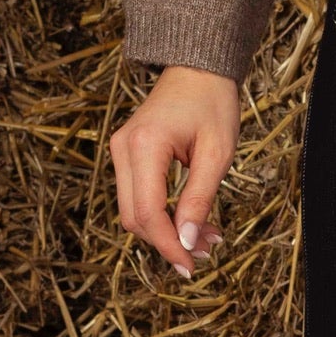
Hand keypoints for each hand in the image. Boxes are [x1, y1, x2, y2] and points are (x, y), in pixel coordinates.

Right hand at [110, 65, 239, 277]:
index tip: (190, 267)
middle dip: (167, 242)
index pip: (147, 212)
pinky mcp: (126, 155)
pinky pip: (137, 196)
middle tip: (206, 253)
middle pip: (133, 217)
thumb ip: (199, 200)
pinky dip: (161, 215)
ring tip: (207, 237)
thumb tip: (188, 242)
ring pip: (132, 211)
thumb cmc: (213, 104)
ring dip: (165, 231)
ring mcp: (119, 151)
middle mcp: (122, 149)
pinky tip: (190, 221)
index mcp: (144, 145)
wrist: (198, 69)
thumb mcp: (216, 154)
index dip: (168, 246)